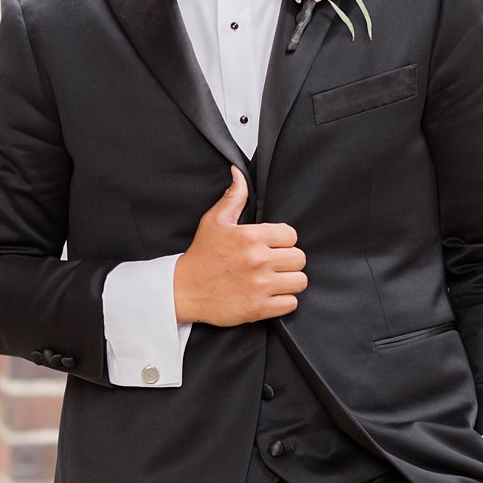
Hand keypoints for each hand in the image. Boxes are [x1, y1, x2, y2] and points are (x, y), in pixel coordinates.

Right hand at [173, 167, 307, 326]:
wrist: (183, 290)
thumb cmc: (201, 256)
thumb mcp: (214, 221)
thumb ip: (233, 197)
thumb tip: (238, 173)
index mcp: (250, 237)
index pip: (291, 235)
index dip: (284, 241)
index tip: (273, 247)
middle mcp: (258, 260)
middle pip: (299, 258)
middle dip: (289, 261)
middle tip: (275, 265)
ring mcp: (260, 286)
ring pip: (299, 281)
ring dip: (290, 282)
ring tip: (275, 280)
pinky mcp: (259, 308)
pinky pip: (291, 303)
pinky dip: (284, 301)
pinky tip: (271, 296)